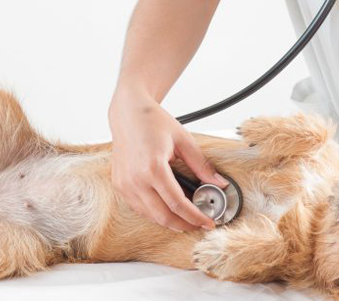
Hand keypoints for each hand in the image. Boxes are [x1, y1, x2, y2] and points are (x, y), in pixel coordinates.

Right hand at [108, 88, 229, 232]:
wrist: (128, 113)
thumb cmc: (154, 122)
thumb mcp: (183, 140)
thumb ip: (202, 165)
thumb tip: (220, 183)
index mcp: (153, 167)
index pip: (177, 204)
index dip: (195, 217)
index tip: (208, 222)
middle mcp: (135, 179)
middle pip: (163, 216)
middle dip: (184, 225)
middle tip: (199, 224)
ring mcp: (124, 184)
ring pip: (150, 216)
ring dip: (170, 221)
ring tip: (186, 217)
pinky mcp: (119, 185)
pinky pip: (139, 208)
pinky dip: (154, 213)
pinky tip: (167, 208)